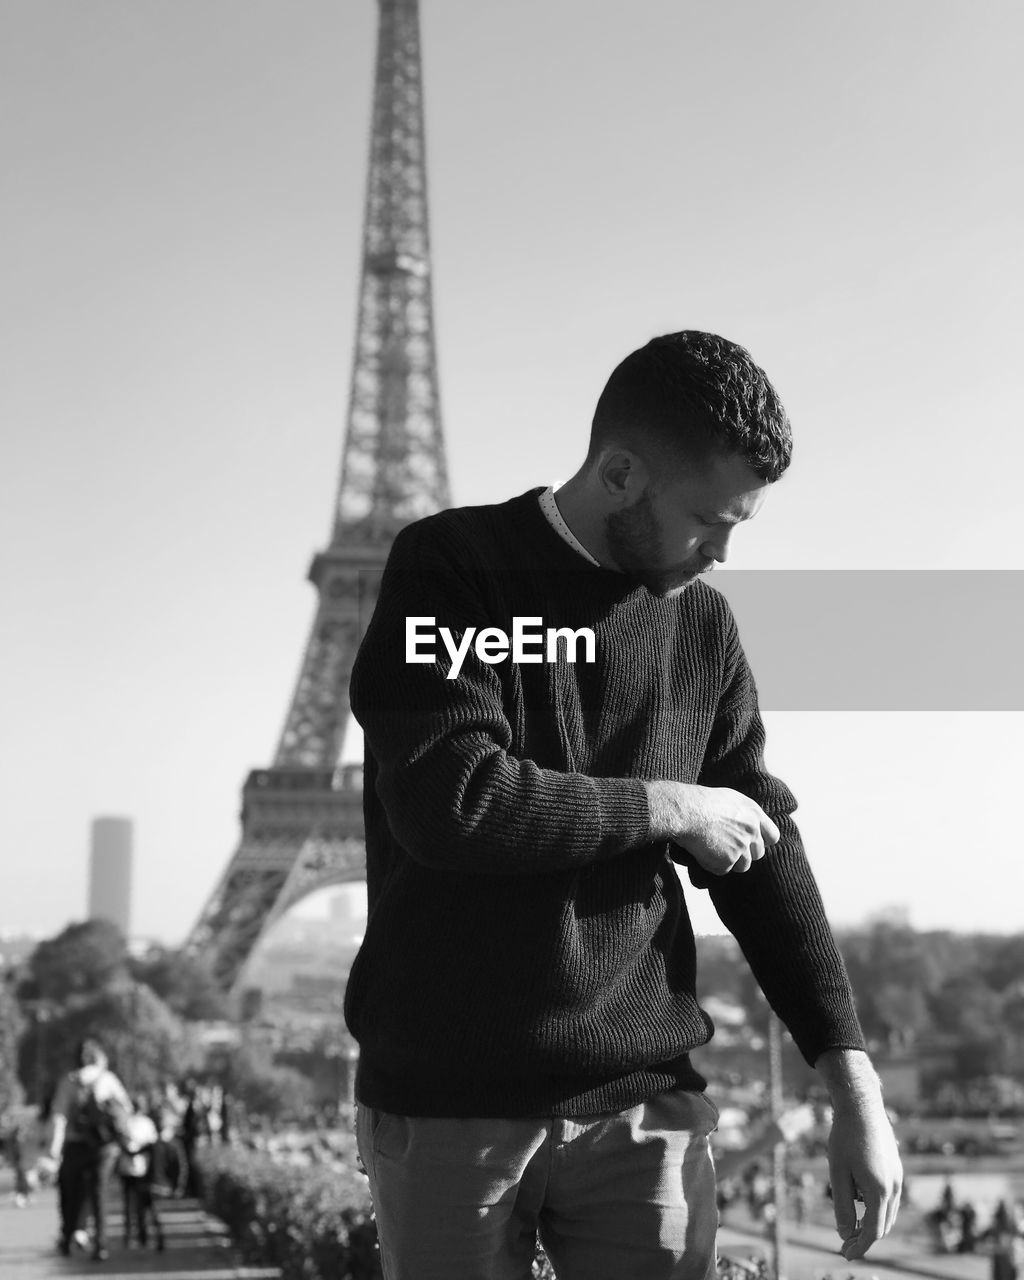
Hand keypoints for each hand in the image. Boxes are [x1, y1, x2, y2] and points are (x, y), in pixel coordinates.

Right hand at [645, 781, 779, 875]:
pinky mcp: (728, 861)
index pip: (772, 836)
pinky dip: (712, 864)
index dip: (761, 842)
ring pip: (742, 866)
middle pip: (757, 854)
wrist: (685, 811)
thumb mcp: (728, 799)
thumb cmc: (699, 801)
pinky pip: (723, 870)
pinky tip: (701, 850)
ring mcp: (741, 847)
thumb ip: (743, 814)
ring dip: (728, 861)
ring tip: (710, 846)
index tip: (750, 843)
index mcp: (753, 813)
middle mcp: (752, 831)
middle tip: (723, 845)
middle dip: (743, 853)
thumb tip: (747, 825)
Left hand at [820, 1054, 902, 1259]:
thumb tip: (846, 1234)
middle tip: (845, 1244)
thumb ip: (843, 1206)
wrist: (861, 1105)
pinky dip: (877, 1208)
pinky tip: (860, 1202)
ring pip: (888, 1213)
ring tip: (851, 1226)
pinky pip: (890, 1198)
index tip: (845, 1255)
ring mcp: (898, 1177)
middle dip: (865, 1238)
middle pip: (883, 1225)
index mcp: (880, 1190)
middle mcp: (894, 1187)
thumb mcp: (838, 1173)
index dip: (860, 1247)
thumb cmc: (845, 1137)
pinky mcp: (896, 1168)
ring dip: (872, 1224)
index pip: (873, 1232)